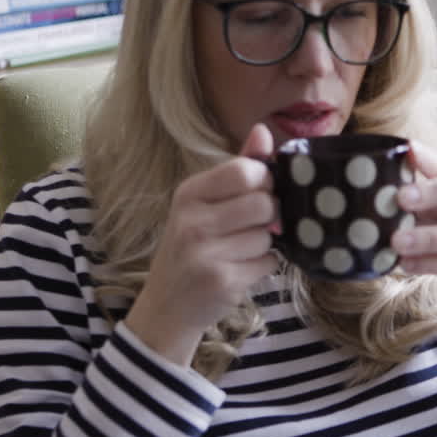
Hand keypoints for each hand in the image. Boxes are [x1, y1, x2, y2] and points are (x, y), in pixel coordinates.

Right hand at [125, 124, 279, 365]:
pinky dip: (264, 266)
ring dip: (265, 244)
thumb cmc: (191, 246)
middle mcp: (193, 221)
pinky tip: (241, 268)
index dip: (264, 181)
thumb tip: (264, 131)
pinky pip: (269, 263)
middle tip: (253, 225)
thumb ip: (237, 168)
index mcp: (189, 193)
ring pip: (268, 236)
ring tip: (240, 250)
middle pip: (264, 203)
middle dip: (269, 216)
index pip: (245, 171)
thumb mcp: (204, 203)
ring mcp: (206, 254)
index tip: (259, 192)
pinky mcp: (223, 282)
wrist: (168, 305)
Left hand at [392, 141, 436, 325]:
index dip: (431, 159)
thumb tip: (371, 181)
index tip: (407, 151)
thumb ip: (412, 197)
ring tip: (397, 242)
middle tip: (401, 198)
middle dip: (433, 191)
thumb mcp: (431, 212)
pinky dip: (431, 264)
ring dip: (427, 238)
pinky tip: (407, 263)